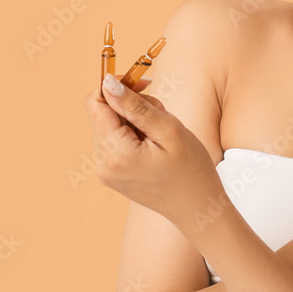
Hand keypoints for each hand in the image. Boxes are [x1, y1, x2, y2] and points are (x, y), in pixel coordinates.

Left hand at [83, 73, 223, 228]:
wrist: (197, 208)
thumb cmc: (191, 170)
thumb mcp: (168, 130)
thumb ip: (135, 105)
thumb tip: (108, 83)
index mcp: (116, 153)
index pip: (95, 103)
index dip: (115, 87)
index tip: (141, 83)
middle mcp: (103, 163)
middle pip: (104, 113)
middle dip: (130, 106)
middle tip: (161, 115)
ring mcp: (106, 171)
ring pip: (111, 125)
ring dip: (134, 120)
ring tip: (161, 135)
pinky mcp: (112, 174)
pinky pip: (115, 141)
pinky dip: (133, 135)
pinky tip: (154, 146)